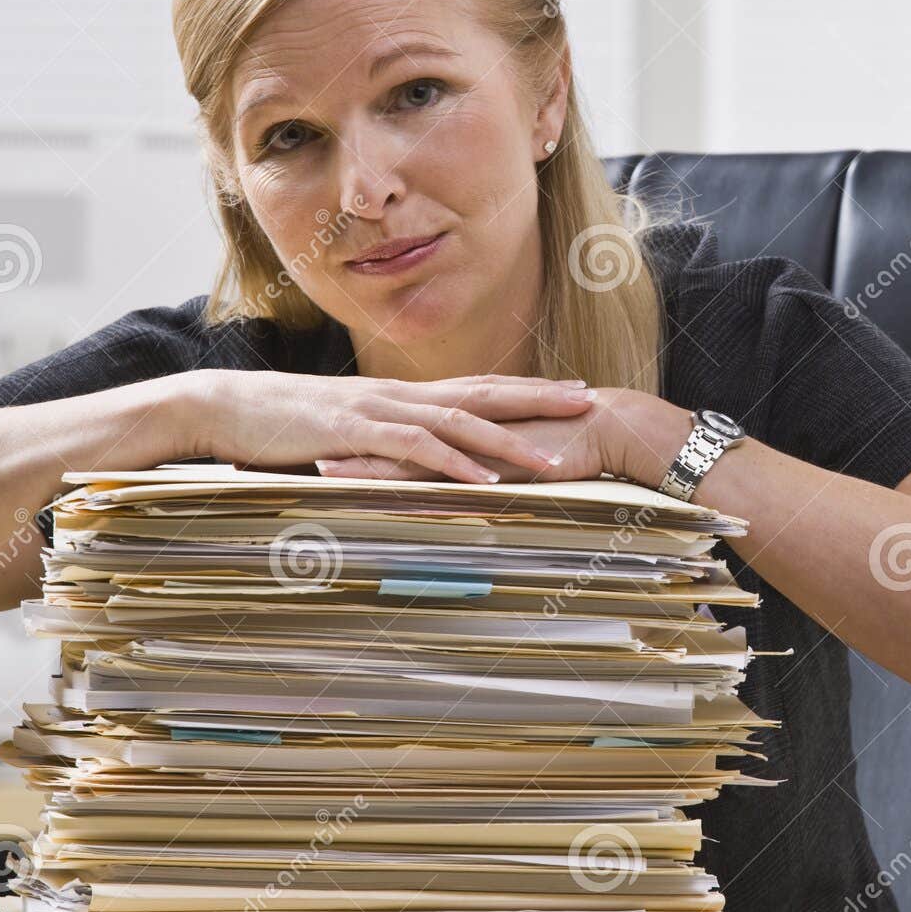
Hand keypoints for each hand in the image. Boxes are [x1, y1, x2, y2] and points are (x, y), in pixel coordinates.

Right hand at [183, 369, 599, 483]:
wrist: (224, 408)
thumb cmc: (278, 424)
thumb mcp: (341, 430)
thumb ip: (378, 443)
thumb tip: (409, 463)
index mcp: (398, 395)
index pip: (475, 387)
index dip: (526, 389)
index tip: (570, 391)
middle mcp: (397, 396)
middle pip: (483, 392)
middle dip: (539, 398)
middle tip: (591, 401)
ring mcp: (377, 411)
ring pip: (458, 421)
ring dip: (508, 441)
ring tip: (554, 458)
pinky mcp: (353, 433)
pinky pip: (413, 448)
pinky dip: (452, 464)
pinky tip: (482, 482)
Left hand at [315, 388, 694, 487]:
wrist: (611, 426)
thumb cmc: (570, 441)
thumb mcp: (518, 453)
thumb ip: (492, 460)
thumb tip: (475, 477)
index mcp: (462, 421)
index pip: (401, 427)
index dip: (363, 433)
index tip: (322, 438)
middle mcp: (459, 424)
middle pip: (391, 431)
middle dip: (346, 439)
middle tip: (300, 445)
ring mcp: (472, 439)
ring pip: (406, 449)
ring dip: (364, 459)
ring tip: (320, 465)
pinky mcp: (489, 458)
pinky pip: (442, 471)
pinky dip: (408, 479)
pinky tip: (384, 490)